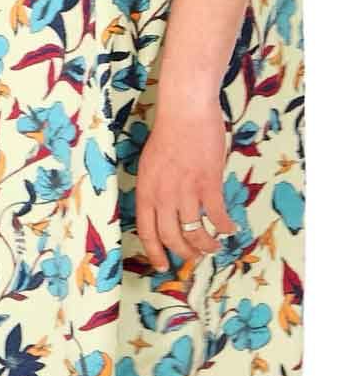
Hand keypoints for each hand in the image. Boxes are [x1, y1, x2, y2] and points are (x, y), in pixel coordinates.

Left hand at [135, 94, 238, 268]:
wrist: (185, 110)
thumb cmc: (169, 132)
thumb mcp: (151, 164)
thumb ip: (156, 188)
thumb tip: (165, 209)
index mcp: (145, 190)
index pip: (147, 232)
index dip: (155, 253)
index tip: (163, 266)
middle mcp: (163, 195)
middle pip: (171, 237)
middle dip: (184, 253)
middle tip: (194, 258)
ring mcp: (186, 191)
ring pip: (195, 231)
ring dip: (206, 245)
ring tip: (213, 248)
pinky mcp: (208, 183)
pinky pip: (217, 215)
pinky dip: (225, 226)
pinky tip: (230, 229)